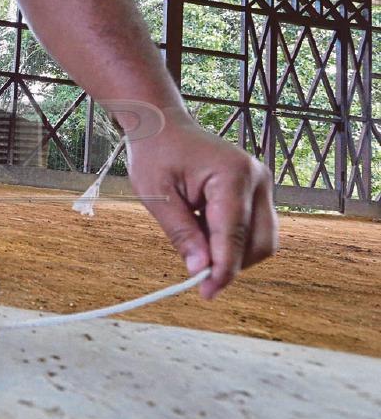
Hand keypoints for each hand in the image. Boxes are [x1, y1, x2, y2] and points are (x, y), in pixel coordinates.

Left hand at [127, 118, 277, 299]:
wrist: (163, 126)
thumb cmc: (156, 154)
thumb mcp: (158, 196)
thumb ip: (182, 233)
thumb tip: (200, 270)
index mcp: (232, 175)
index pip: (234, 234)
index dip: (223, 269)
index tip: (207, 292)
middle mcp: (257, 178)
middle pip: (260, 243)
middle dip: (232, 264)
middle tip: (198, 276)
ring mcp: (262, 184)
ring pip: (263, 239)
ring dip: (233, 254)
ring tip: (195, 242)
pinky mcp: (257, 191)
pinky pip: (256, 228)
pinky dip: (233, 241)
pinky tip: (204, 232)